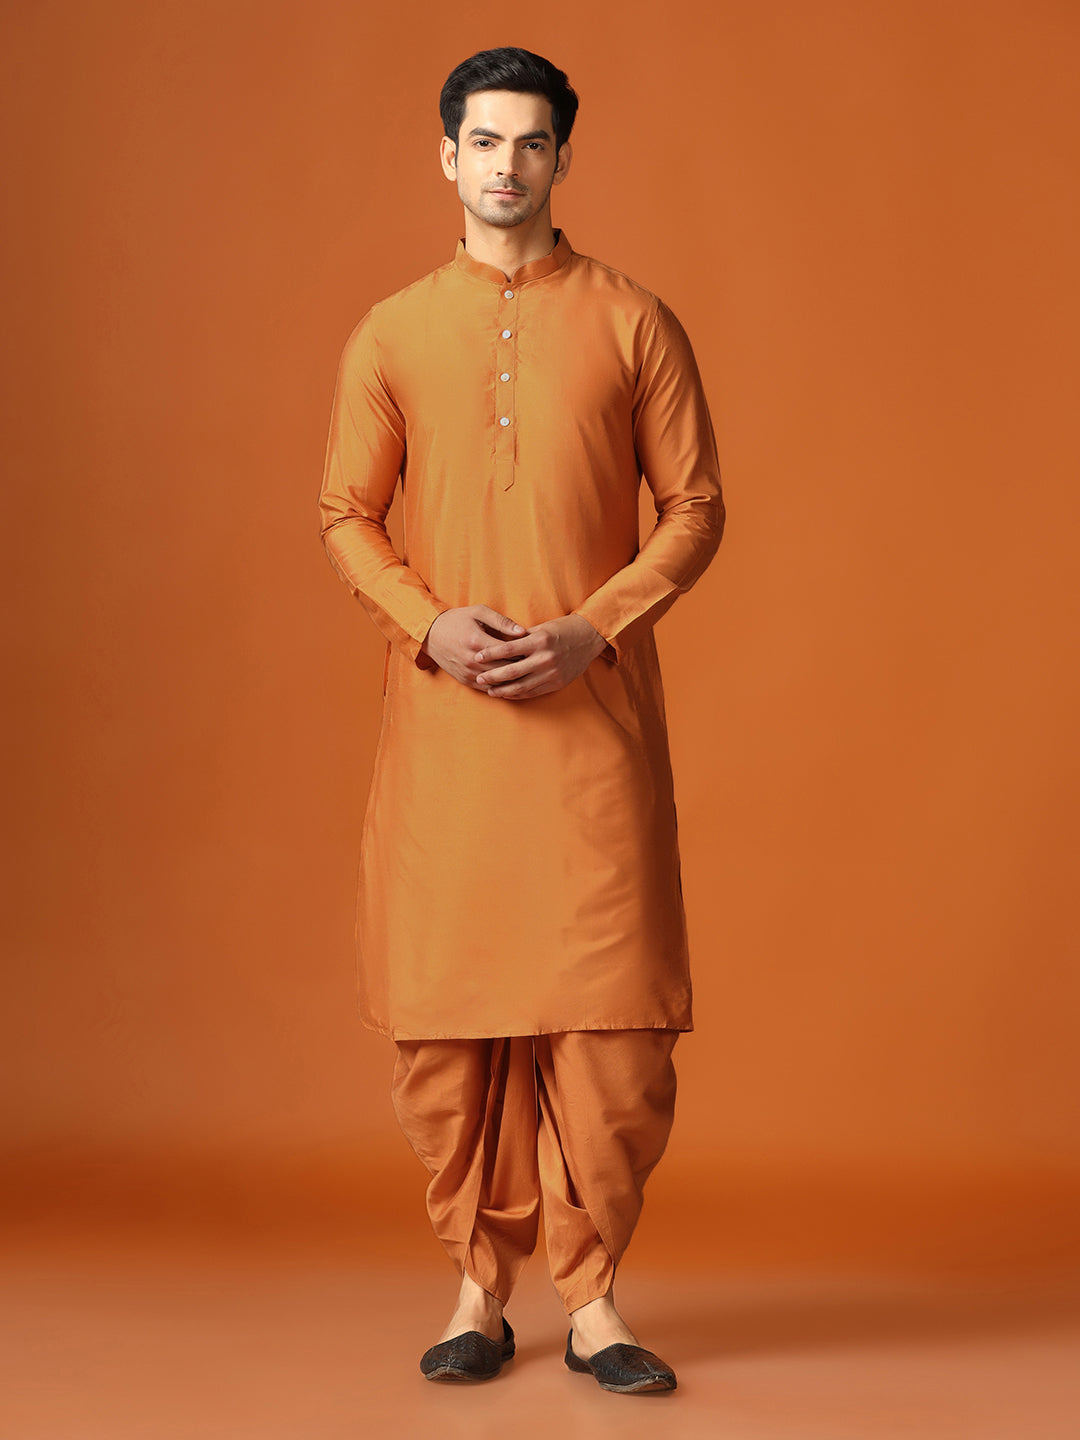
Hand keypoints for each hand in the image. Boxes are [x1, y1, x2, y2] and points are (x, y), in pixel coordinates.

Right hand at [421, 605, 528, 688]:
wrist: (430, 634)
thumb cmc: (456, 620)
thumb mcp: (478, 612)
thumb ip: (502, 621)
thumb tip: (523, 631)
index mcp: (478, 641)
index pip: (510, 652)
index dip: (525, 652)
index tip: (535, 650)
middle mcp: (473, 660)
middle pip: (506, 669)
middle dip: (522, 667)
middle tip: (534, 664)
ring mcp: (468, 673)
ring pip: (498, 682)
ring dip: (513, 680)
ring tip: (526, 674)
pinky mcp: (465, 681)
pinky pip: (487, 689)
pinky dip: (501, 687)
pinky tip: (511, 683)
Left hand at [474, 614, 609, 698]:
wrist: (589, 637)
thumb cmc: (562, 629)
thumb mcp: (542, 628)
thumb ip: (522, 638)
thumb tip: (499, 644)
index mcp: (540, 641)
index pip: (508, 649)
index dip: (491, 654)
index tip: (477, 657)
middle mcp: (545, 658)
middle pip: (512, 671)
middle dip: (493, 676)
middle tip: (478, 678)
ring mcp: (552, 672)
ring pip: (521, 686)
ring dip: (503, 690)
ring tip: (490, 690)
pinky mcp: (557, 683)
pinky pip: (533, 692)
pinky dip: (518, 694)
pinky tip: (507, 693)